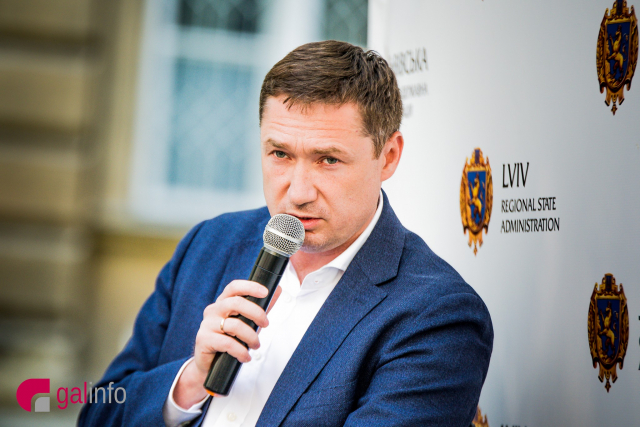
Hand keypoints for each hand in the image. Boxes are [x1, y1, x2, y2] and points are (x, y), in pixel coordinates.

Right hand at [174, 280, 281, 407]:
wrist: (209, 363)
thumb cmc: (229, 339)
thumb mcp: (246, 322)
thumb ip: (260, 307)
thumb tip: (277, 290)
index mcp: (223, 302)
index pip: (234, 287)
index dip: (249, 287)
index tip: (265, 292)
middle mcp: (213, 310)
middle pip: (236, 303)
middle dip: (256, 313)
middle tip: (266, 324)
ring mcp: (207, 324)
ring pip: (234, 325)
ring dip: (251, 337)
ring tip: (256, 345)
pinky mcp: (204, 340)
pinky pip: (227, 343)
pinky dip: (241, 351)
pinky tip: (245, 357)